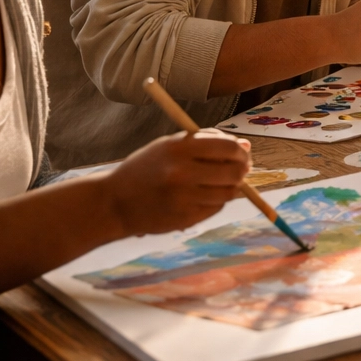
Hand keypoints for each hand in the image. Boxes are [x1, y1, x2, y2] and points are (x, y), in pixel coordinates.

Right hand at [102, 129, 250, 235]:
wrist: (114, 203)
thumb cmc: (146, 168)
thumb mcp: (170, 145)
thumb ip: (207, 141)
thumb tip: (245, 146)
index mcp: (178, 149)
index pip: (228, 148)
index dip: (240, 151)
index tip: (241, 153)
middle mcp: (182, 174)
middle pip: (234, 172)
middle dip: (242, 169)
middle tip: (240, 168)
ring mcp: (184, 199)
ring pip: (228, 192)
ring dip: (231, 186)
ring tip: (219, 180)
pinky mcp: (185, 219)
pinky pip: (215, 207)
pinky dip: (216, 200)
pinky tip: (202, 194)